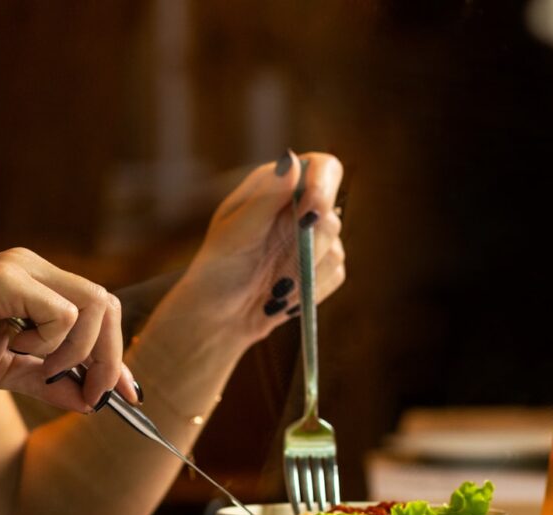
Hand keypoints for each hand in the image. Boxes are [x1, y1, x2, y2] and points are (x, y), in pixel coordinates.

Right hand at [0, 248, 135, 411]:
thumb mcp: (5, 371)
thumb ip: (47, 382)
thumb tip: (88, 404)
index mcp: (36, 283)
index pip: (98, 311)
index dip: (117, 354)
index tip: (128, 394)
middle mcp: (35, 267)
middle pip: (107, 305)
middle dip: (110, 357)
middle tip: (94, 395)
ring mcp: (23, 268)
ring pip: (94, 306)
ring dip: (79, 351)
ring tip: (42, 368)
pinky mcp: (9, 279)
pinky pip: (63, 314)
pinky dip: (50, 343)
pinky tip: (14, 346)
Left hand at [179, 150, 346, 342]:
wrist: (219, 316)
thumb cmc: (217, 269)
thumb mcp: (234, 232)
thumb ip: (266, 198)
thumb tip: (292, 160)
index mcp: (278, 187)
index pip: (322, 168)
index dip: (324, 185)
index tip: (312, 209)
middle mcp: (300, 209)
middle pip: (332, 214)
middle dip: (307, 245)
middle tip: (278, 267)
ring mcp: (315, 240)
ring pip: (335, 249)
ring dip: (302, 273)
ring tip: (271, 285)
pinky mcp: (324, 270)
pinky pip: (335, 275)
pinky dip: (309, 289)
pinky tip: (282, 296)